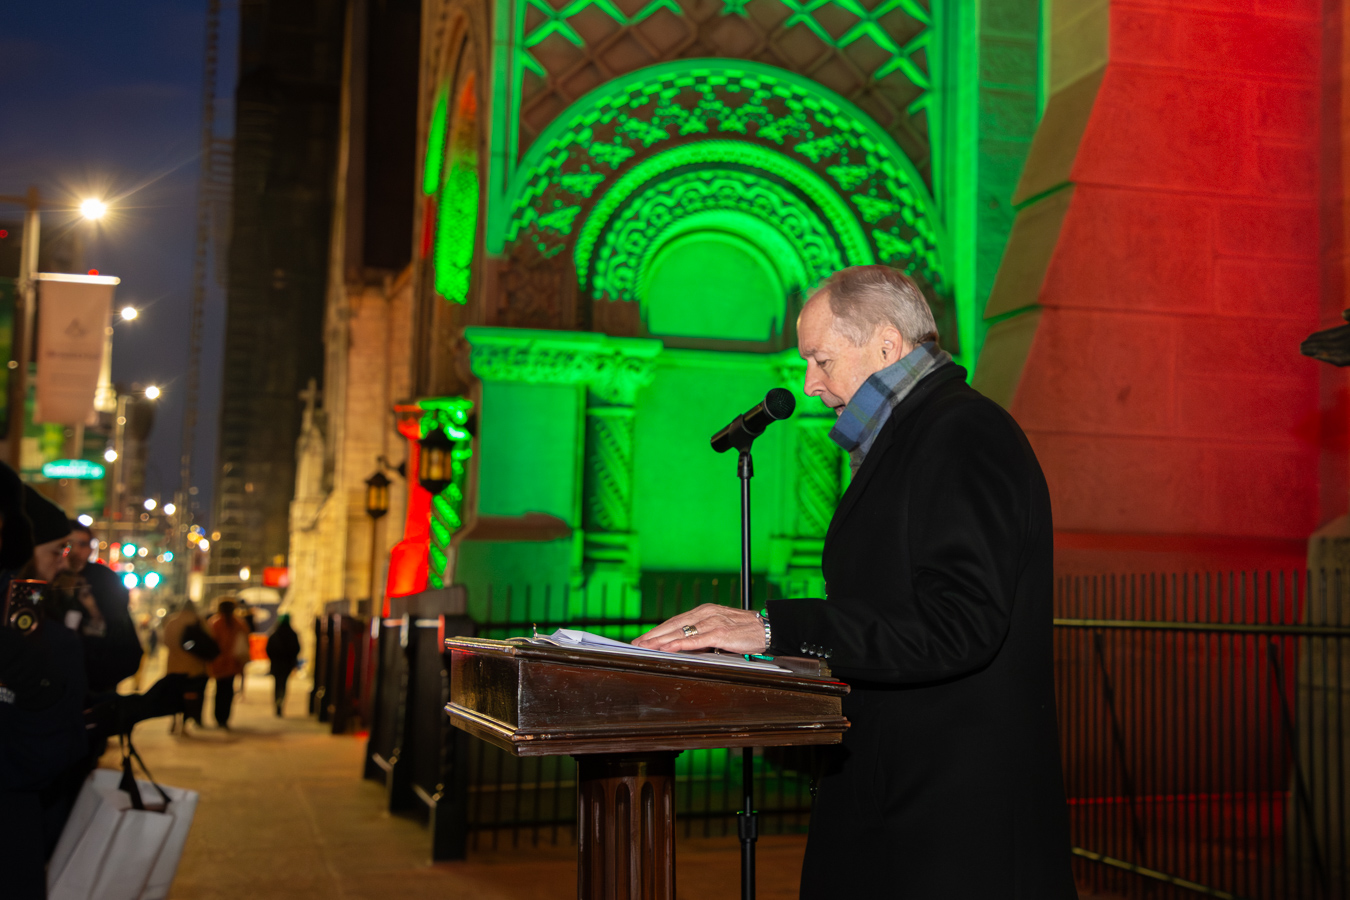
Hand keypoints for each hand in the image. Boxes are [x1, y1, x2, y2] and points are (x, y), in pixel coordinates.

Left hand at [632, 603, 765, 654]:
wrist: (768, 629)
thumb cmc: (746, 630)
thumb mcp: (720, 628)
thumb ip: (702, 634)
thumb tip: (684, 645)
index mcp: (704, 611)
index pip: (675, 620)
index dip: (657, 630)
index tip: (643, 638)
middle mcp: (705, 613)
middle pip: (672, 624)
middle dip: (652, 635)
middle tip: (636, 644)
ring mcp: (712, 622)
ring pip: (680, 632)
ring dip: (660, 641)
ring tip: (645, 648)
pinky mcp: (719, 633)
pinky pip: (694, 640)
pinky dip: (678, 644)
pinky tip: (667, 649)